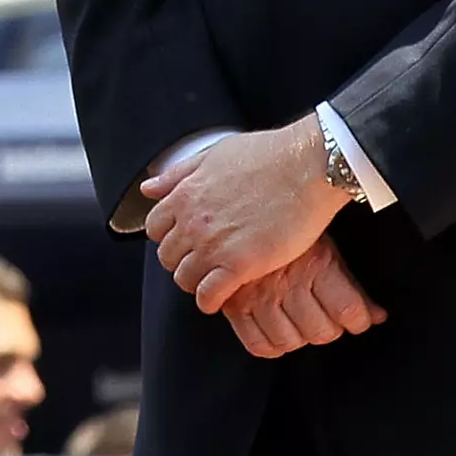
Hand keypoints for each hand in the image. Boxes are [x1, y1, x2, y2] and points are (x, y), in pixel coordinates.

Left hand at [141, 115, 346, 313]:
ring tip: (210, 282)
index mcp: (185, 194)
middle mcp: (192, 222)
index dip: (168, 237)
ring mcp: (213, 245)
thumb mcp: (214, 155)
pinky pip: (208, 295)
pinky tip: (220, 299)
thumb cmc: (268, 156)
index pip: (155, 228)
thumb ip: (179, 174)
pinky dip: (210, 301)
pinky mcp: (239, 265)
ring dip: (195, 283)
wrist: (306, 166)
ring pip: (184, 278)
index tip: (183, 241)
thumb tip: (149, 187)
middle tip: (199, 263)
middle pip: (168, 256)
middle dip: (181, 261)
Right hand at [219, 236, 384, 359]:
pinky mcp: (233, 305)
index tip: (356, 318)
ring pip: (290, 341)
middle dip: (328, 328)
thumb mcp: (326, 248)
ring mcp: (257, 296)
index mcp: (315, 264)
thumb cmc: (289, 227)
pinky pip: (258, 344)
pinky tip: (277, 330)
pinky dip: (270, 345)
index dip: (358, 320)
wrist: (242, 208)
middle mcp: (286, 283)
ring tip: (299, 321)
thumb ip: (353, 286)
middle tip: (325, 316)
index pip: (348, 312)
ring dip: (299, 336)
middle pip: (320, 332)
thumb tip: (379, 316)